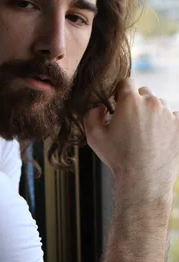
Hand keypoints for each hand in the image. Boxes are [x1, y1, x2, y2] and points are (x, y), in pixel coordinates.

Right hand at [84, 78, 178, 201]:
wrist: (143, 179)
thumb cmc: (117, 158)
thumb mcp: (93, 136)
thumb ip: (91, 115)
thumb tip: (100, 107)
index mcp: (130, 101)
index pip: (127, 82)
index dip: (121, 92)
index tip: (118, 103)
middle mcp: (152, 103)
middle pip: (144, 92)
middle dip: (137, 102)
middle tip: (130, 121)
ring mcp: (169, 114)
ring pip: (160, 104)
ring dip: (152, 112)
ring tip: (144, 131)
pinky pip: (174, 116)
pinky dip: (167, 123)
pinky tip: (158, 136)